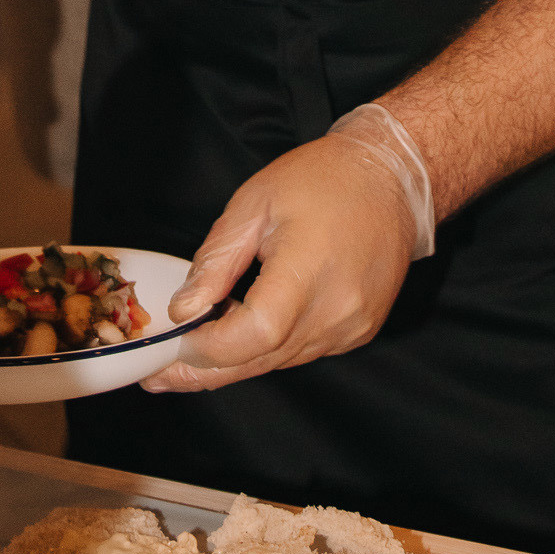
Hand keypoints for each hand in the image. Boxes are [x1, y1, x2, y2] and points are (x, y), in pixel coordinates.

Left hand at [144, 130, 417, 393]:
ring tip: (196, 348)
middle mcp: (336, 310)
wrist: (392, 177)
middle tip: (162, 375)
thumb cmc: (323, 179)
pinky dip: (270, 348)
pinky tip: (246, 332)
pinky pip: (303, 352)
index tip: (172, 344)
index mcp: (308, 271)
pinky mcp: (359, 332)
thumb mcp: (254, 204)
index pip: (252, 335)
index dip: (207, 348)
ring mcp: (352, 327)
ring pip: (280, 362)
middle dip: (206, 371)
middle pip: (261, 360)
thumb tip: (184, 311)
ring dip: (237, 359)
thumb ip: (216, 262)